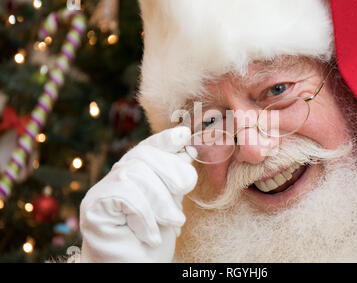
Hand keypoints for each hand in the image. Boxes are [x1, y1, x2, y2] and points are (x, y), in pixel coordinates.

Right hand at [79, 127, 196, 261]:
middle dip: (170, 172)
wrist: (134, 273)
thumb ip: (173, 183)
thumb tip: (185, 152)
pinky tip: (149, 234)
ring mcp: (101, 192)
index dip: (164, 141)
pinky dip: (144, 214)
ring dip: (160, 201)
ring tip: (171, 223)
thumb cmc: (151, 247)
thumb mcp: (170, 208)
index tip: (184, 135)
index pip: (146, 150)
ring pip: (134, 173)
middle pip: (142, 156)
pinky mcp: (93, 206)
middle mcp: (114, 181)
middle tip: (184, 195)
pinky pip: (125, 194)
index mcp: (133, 178)